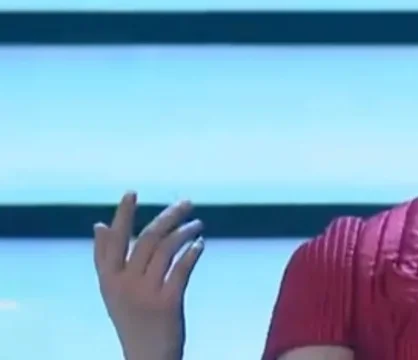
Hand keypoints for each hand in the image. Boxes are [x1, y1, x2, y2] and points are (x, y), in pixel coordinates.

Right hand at [92, 192, 204, 359]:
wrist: (146, 356)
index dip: (121, 216)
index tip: (132, 193)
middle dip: (167, 216)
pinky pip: (181, 268)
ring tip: (197, 224)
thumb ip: (107, 260)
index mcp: (108, 280)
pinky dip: (192, 252)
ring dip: (185, 232)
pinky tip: (200, 244)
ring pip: (166, 250)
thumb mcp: (113, 291)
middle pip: (145, 239)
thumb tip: (98, 225)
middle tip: (186, 202)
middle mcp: (123, 284)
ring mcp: (145, 293)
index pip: (112, 242)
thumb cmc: (132, 319)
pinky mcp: (167, 302)